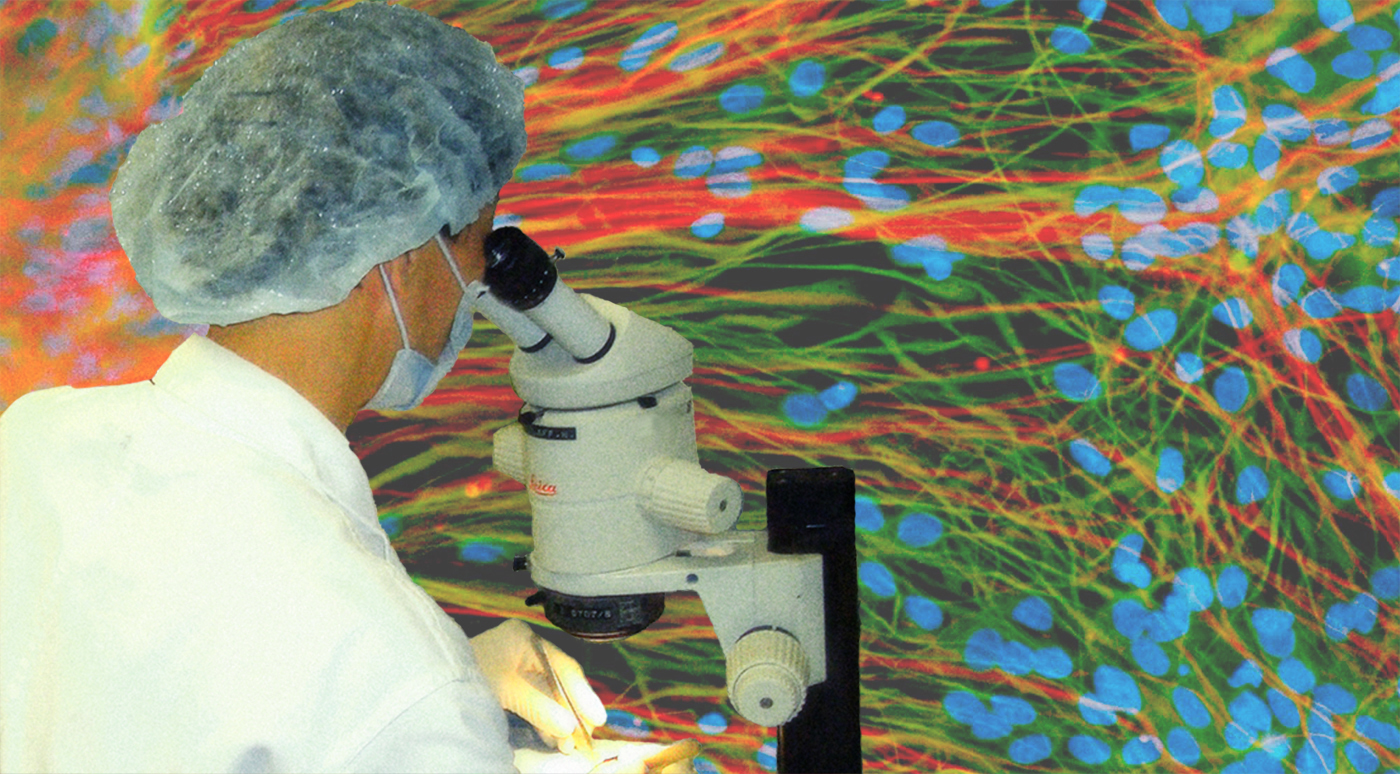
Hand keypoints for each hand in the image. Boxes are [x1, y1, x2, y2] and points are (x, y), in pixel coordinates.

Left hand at [471, 618, 607, 753]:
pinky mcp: (509, 686)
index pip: (563, 666)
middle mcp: (525, 649)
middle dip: (571, 711)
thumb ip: (539, 708)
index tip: (596, 718)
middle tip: (585, 736)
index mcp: (524, 639)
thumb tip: (570, 727)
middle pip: (558, 682)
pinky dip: (544, 720)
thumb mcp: (506, 690)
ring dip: (559, 720)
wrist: (427, 682)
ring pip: (548, 696)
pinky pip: (535, 703)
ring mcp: (516, 667)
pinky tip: (553, 737)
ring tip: (568, 744)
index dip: (582, 694)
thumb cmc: (467, 674)